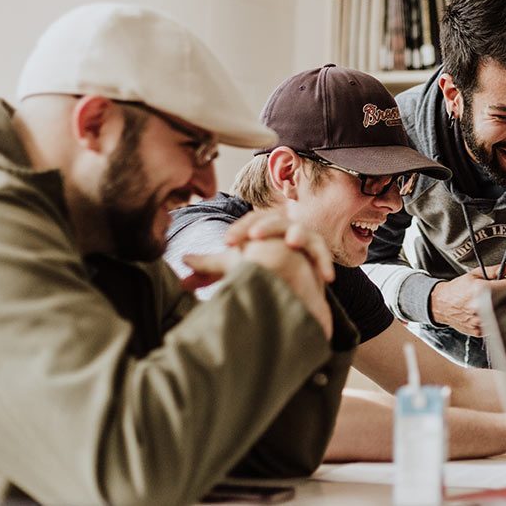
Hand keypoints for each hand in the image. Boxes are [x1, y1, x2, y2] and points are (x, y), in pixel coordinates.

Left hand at [184, 213, 334, 339]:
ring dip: (298, 234)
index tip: (227, 243)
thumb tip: (182, 261)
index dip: (241, 229)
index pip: (252, 219)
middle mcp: (283, 229)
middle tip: (253, 237)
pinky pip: (322, 255)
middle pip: (276, 219)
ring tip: (291, 242)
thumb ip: (209, 266)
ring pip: (302, 231)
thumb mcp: (233, 268)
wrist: (289, 286)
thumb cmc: (260, 270)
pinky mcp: (317, 256)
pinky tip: (323, 276)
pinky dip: (323, 262)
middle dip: (266, 226)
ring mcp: (303, 240)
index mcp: (262, 227)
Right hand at [429, 259, 505, 336]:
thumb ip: (495, 270)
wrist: (442, 304)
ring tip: (484, 303)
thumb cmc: (457, 289)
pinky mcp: (479, 331)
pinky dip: (490, 318)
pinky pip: (494, 323)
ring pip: (502, 312)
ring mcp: (480, 321)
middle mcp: (481, 307)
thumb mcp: (475, 274)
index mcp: (482, 291)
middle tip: (489, 294)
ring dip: (496, 307)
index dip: (504, 283)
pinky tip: (480, 313)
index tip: (498, 284)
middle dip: (501, 296)